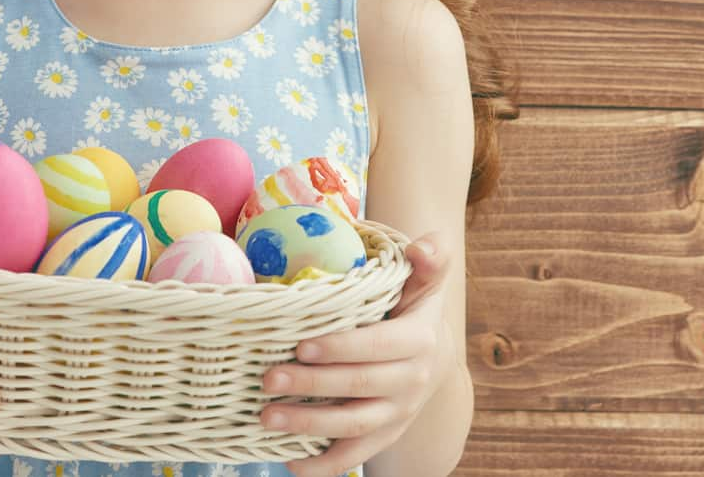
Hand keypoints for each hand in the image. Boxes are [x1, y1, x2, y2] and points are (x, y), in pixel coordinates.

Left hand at [260, 232, 455, 476]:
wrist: (435, 354)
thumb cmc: (415, 307)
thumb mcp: (426, 278)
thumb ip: (429, 258)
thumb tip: (422, 248)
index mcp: (420, 340)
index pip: (378, 346)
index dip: (341, 348)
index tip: (301, 345)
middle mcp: (413, 382)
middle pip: (359, 387)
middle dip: (311, 385)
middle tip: (268, 378)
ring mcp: (400, 413)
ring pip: (354, 426)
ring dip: (309, 425)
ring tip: (267, 417)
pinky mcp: (386, 435)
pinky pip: (356, 456)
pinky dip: (324, 466)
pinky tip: (291, 463)